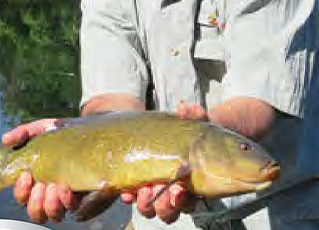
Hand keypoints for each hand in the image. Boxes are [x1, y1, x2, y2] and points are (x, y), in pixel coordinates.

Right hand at [2, 118, 78, 222]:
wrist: (87, 128)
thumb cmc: (61, 131)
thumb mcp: (42, 128)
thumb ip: (23, 133)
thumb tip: (5, 139)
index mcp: (36, 179)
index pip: (23, 197)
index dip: (21, 192)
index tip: (25, 176)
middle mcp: (50, 192)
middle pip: (37, 213)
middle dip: (35, 203)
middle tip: (40, 185)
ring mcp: (67, 195)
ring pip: (55, 215)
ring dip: (51, 206)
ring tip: (54, 187)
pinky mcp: (84, 193)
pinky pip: (74, 207)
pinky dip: (67, 200)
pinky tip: (66, 187)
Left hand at [119, 103, 205, 223]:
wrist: (173, 132)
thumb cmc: (189, 129)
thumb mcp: (194, 120)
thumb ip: (194, 115)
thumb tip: (185, 107)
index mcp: (190, 182)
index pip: (187, 201)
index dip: (182, 200)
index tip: (178, 190)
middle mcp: (174, 192)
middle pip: (169, 211)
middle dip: (163, 205)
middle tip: (156, 190)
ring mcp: (156, 190)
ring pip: (152, 209)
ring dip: (145, 203)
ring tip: (141, 190)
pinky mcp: (140, 183)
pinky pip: (134, 197)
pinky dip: (129, 196)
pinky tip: (125, 191)